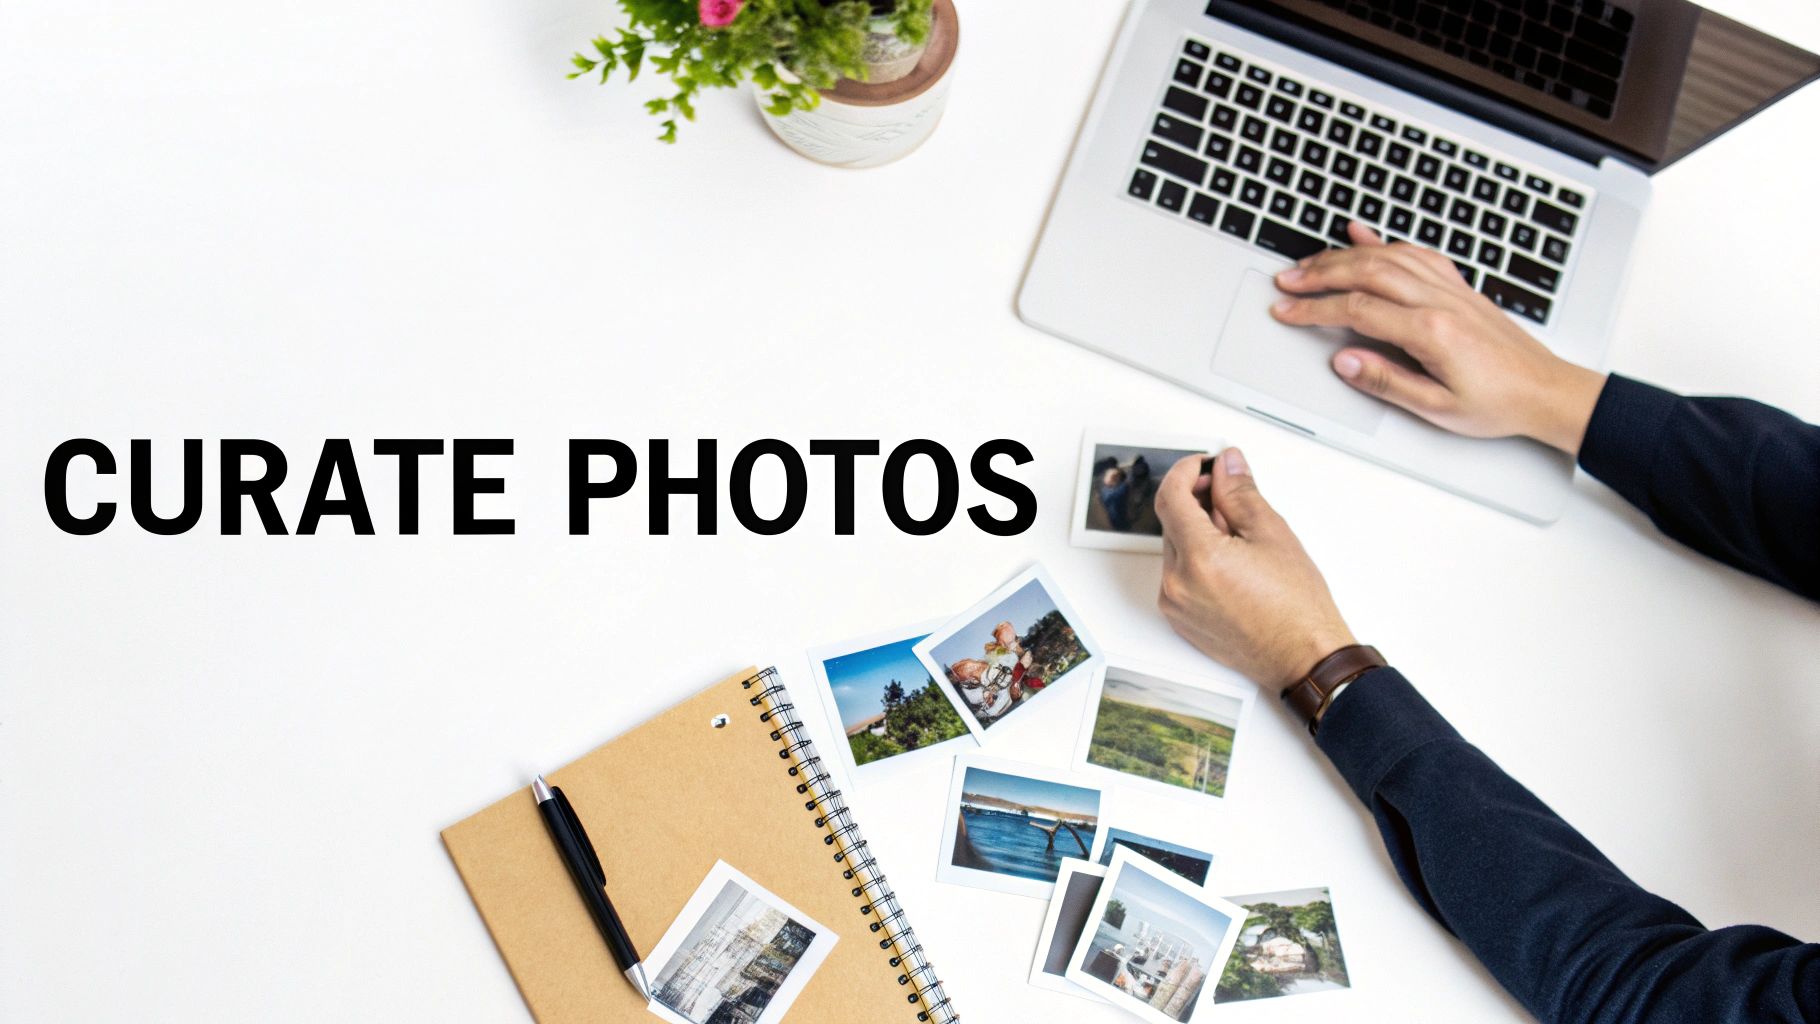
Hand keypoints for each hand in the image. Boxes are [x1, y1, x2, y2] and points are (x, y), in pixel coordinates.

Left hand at [1155, 448, 1354, 694]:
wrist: (1303, 659)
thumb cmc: (1296, 606)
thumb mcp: (1272, 534)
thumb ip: (1240, 493)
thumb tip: (1226, 464)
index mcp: (1199, 558)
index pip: (1170, 497)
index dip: (1185, 472)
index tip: (1203, 464)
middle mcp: (1177, 583)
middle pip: (1171, 522)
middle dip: (1196, 501)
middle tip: (1229, 494)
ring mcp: (1175, 605)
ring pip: (1175, 549)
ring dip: (1197, 531)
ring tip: (1239, 536)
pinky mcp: (1180, 620)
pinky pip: (1178, 575)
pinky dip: (1196, 559)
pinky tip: (1229, 561)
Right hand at [1270, 223, 1606, 455]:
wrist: (1545, 390)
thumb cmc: (1496, 403)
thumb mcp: (1435, 408)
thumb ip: (1385, 381)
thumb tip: (1344, 360)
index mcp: (1431, 331)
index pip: (1357, 310)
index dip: (1314, 309)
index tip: (1286, 311)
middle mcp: (1439, 300)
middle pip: (1367, 271)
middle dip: (1319, 273)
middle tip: (1286, 280)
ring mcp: (1450, 288)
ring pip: (1388, 255)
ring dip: (1343, 255)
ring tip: (1311, 263)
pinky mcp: (1458, 286)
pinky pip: (1415, 252)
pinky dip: (1383, 239)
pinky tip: (1361, 233)